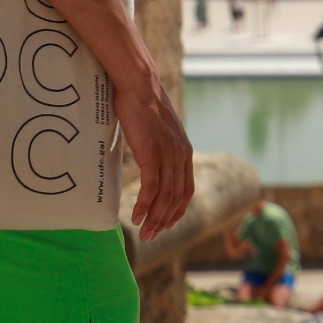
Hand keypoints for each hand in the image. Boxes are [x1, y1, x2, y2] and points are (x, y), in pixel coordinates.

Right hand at [118, 78, 193, 240]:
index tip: (167, 224)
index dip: (178, 210)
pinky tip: (135, 216)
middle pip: (177, 198)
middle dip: (165, 220)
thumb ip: (160, 148)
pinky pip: (151, 187)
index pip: (186, 189)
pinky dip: (144, 205)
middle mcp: (181, 155)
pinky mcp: (152, 153)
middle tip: (151, 236)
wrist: (140, 86)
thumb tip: (151, 160)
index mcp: (184, 151)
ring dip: (154, 217)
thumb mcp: (159, 131)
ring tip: (143, 232)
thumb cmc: (144, 106)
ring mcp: (168, 154)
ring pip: (165, 196)